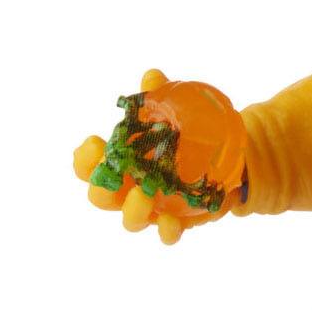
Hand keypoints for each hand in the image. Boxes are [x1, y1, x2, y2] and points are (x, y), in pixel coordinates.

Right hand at [75, 70, 245, 245]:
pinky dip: (167, 231)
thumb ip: (158, 96)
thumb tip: (153, 77)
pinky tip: (172, 223)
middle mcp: (129, 189)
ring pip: (130, 220)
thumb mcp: (172, 114)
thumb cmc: (183, 137)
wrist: (226, 161)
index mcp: (120, 164)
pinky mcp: (178, 221)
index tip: (95, 142)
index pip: (87, 167)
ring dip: (132, 210)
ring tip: (144, 195)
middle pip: (101, 198)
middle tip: (112, 176)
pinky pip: (166, 234)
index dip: (84, 160)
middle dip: (101, 189)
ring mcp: (152, 208)